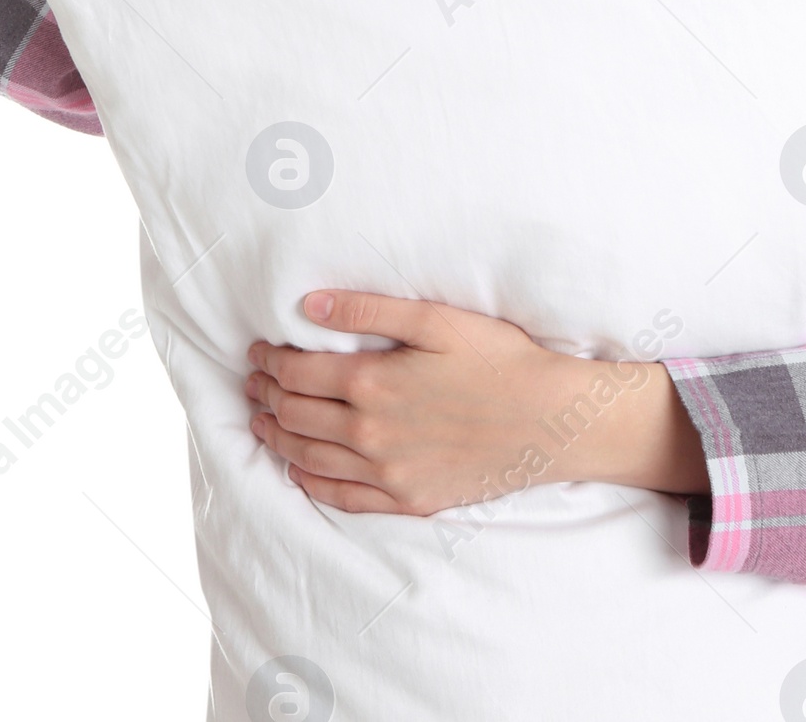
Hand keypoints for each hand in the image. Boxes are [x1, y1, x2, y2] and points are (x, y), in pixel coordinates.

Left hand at [244, 290, 709, 516]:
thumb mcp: (437, 320)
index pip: (297, 374)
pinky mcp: (409, 499)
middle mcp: (370, 436)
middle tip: (254, 381)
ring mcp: (388, 474)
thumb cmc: (500, 360)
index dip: (270, 360)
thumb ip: (369, 313)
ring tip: (262, 421)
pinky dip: (310, 483)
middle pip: (295, 417)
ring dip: (277, 438)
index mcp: (372, 385)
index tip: (258, 350)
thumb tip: (310, 305)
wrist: (551, 419)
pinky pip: (343, 498)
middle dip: (266, 395)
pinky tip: (298, 471)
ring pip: (309, 459)